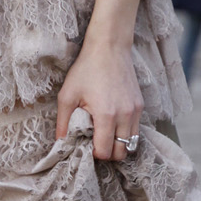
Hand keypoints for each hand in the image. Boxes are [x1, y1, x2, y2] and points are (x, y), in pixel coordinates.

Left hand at [55, 38, 141, 161]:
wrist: (109, 47)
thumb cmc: (86, 69)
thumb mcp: (67, 95)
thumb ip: (63, 123)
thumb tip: (60, 143)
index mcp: (106, 115)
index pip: (105, 152)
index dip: (94, 153)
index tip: (86, 144)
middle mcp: (125, 116)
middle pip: (121, 153)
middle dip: (108, 153)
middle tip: (95, 142)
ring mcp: (135, 111)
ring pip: (132, 144)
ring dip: (118, 144)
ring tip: (104, 133)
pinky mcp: (140, 105)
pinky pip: (135, 130)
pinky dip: (125, 133)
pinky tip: (112, 123)